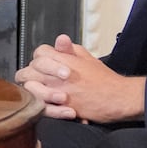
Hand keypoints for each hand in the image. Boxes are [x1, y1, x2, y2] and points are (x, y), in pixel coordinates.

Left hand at [14, 34, 144, 122]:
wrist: (118, 98)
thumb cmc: (105, 80)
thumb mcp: (87, 58)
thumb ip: (70, 50)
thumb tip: (59, 40)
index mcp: (63, 59)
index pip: (39, 53)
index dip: (40, 59)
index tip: (45, 66)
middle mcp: (57, 74)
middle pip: (28, 71)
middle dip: (29, 75)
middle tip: (37, 81)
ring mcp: (57, 90)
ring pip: (29, 88)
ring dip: (33, 90)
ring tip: (42, 93)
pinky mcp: (60, 107)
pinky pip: (40, 106)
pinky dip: (42, 106)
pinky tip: (49, 104)